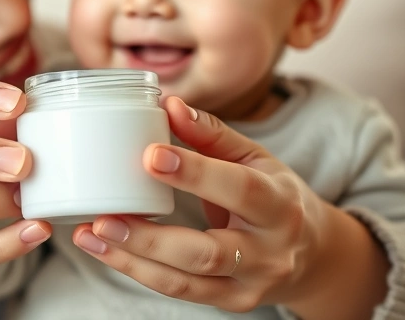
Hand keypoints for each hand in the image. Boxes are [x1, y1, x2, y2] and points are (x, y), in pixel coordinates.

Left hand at [72, 96, 337, 313]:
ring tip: (90, 234)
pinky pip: (179, 291)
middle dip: (151, 237)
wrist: (314, 254)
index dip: (195, 173)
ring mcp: (249, 285)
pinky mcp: (230, 302)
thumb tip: (170, 104)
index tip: (150, 154)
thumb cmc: (275, 195)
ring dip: (131, 259)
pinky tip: (105, 248)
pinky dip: (137, 270)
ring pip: (185, 281)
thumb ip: (212, 133)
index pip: (239, 188)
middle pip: (206, 252)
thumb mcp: (255, 158)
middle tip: (105, 217)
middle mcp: (268, 251)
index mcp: (279, 204)